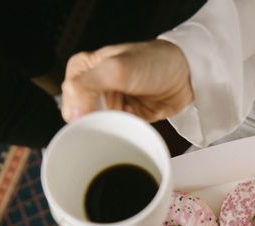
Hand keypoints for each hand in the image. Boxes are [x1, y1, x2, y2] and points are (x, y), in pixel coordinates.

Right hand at [61, 40, 193, 122]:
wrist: (186, 76)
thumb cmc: (154, 63)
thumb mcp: (115, 69)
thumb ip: (86, 86)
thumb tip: (72, 113)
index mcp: (84, 69)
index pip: (68, 96)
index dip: (78, 111)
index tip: (91, 119)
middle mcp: (95, 87)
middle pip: (81, 115)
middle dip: (92, 125)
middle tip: (106, 128)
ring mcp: (111, 103)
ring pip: (98, 126)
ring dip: (107, 131)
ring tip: (120, 128)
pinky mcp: (126, 117)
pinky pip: (116, 132)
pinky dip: (121, 135)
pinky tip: (128, 132)